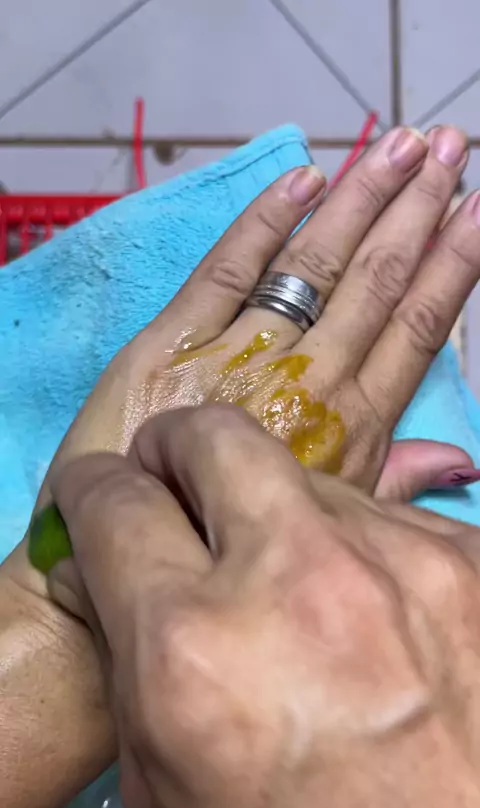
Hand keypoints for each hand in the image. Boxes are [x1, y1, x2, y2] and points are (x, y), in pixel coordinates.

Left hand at [47, 125, 479, 505]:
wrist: (116, 566)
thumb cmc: (227, 546)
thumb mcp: (325, 524)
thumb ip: (390, 479)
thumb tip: (461, 461)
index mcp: (349, 427)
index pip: (416, 327)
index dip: (452, 263)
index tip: (478, 210)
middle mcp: (303, 382)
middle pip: (372, 280)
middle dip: (415, 208)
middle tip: (447, 146)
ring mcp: (237, 354)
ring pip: (312, 264)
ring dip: (360, 198)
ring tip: (398, 143)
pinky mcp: (172, 341)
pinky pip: (228, 268)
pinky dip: (264, 221)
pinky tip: (303, 178)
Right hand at [50, 405, 479, 807]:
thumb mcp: (169, 783)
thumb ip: (127, 656)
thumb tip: (108, 564)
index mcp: (197, 652)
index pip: (115, 503)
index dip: (92, 492)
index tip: (99, 494)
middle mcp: (302, 583)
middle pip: (215, 436)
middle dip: (178, 450)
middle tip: (179, 486)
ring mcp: (405, 560)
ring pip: (309, 479)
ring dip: (282, 520)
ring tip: (301, 592)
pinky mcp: (475, 560)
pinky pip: (387, 521)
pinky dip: (359, 555)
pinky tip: (376, 622)